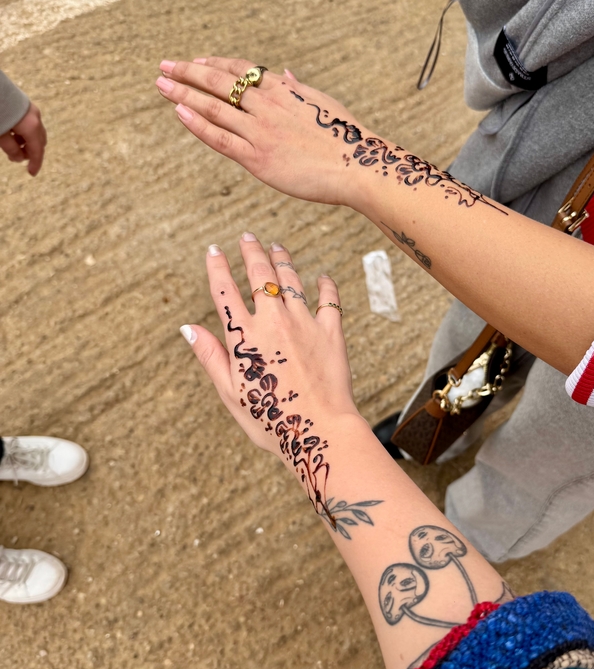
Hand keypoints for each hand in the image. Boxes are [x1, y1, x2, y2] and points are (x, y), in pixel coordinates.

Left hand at [0, 102, 46, 175]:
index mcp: (31, 127)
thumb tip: (19, 158)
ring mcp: (32, 111)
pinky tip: (12, 133)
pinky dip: (24, 132)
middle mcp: (35, 119)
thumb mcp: (1, 134)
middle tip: (16, 157)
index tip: (31, 173)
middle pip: (39, 142)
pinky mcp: (26, 105)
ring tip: (11, 144)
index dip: (35, 164)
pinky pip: (31, 124)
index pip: (37, 151)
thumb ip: (11, 148)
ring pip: (35, 133)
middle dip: (30, 152)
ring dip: (26, 142)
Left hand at [155, 57, 366, 206]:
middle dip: (188, 72)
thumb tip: (286, 73)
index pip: (240, 69)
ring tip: (161, 85)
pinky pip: (220, 138)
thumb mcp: (322, 102)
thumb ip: (297, 88)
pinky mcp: (258, 158)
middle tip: (164, 66)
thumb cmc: (345, 138)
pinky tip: (179, 112)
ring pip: (213, 106)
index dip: (213, 64)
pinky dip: (197, 124)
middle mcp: (267, 105)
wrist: (356, 166)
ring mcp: (260, 131)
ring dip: (183, 93)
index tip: (194, 61)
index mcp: (283, 90)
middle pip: (219, 82)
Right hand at [181, 234, 359, 465]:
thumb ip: (211, 357)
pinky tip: (322, 278)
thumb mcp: (230, 393)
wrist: (318, 431)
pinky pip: (329, 300)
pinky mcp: (331, 333)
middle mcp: (273, 322)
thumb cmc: (270, 421)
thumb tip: (187, 328)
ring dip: (283, 260)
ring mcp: (304, 324)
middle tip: (247, 237)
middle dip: (251, 252)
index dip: (217, 267)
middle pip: (259, 275)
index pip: (225, 291)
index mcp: (244, 336)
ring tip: (277, 247)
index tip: (213, 250)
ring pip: (292, 280)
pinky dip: (325, 286)